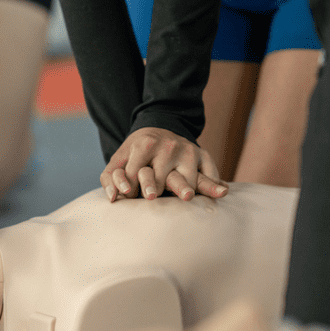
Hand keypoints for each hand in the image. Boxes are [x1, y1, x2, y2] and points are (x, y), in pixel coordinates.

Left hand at [100, 127, 227, 201]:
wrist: (159, 130)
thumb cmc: (135, 153)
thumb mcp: (118, 160)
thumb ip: (110, 179)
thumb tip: (114, 199)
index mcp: (144, 145)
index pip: (135, 174)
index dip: (129, 190)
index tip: (128, 197)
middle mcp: (168, 146)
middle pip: (163, 178)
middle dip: (156, 190)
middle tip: (151, 197)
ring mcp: (189, 151)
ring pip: (189, 180)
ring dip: (184, 193)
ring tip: (183, 199)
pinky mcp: (204, 155)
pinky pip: (211, 175)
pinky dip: (214, 186)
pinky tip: (219, 193)